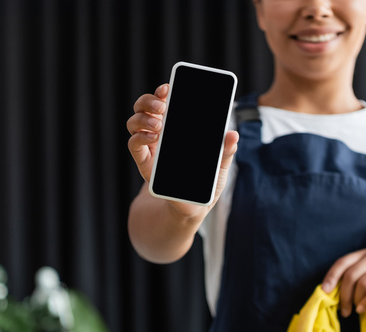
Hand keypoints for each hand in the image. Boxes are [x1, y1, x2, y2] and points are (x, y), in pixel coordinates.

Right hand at [126, 84, 238, 218]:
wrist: (190, 210)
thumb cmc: (205, 186)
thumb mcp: (219, 169)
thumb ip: (225, 152)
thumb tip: (232, 135)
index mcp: (178, 129)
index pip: (166, 103)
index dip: (163, 92)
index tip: (168, 88)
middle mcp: (161, 134)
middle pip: (145, 108)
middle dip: (149, 101)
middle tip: (162, 106)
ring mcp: (150, 147)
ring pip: (135, 122)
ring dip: (143, 118)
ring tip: (159, 123)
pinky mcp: (144, 163)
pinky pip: (134, 144)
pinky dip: (140, 137)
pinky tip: (153, 138)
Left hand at [321, 248, 365, 317]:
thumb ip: (355, 281)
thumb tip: (331, 293)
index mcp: (365, 254)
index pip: (342, 262)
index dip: (331, 276)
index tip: (324, 291)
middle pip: (351, 275)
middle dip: (344, 295)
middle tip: (343, 311)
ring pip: (363, 283)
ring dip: (356, 300)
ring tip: (355, 311)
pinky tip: (363, 309)